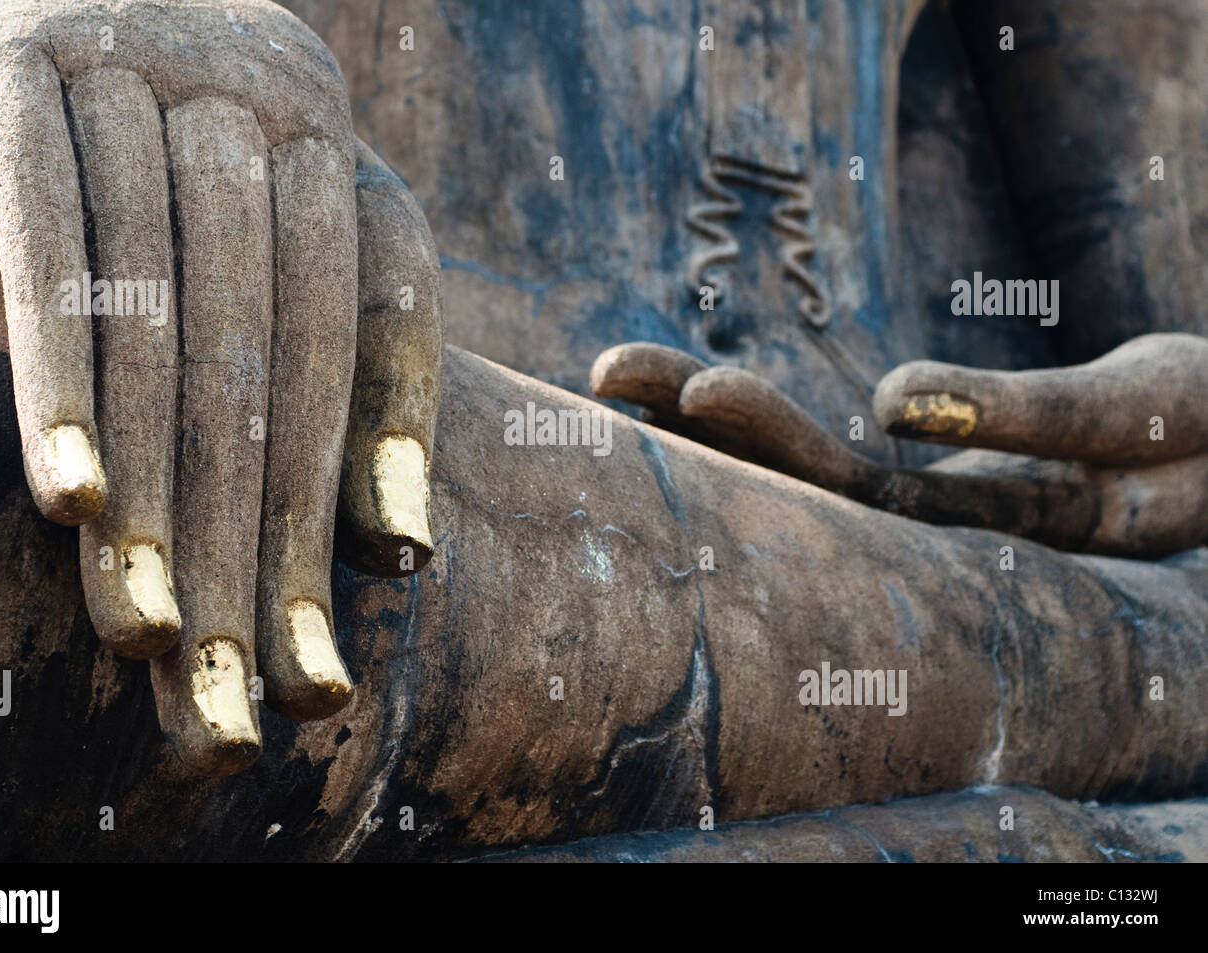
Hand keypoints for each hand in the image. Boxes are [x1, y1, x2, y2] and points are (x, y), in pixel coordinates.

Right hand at [0, 0, 442, 774]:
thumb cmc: (152, 139)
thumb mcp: (270, 253)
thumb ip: (355, 381)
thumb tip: (410, 551)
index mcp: (334, 154)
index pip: (352, 363)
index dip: (336, 518)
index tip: (315, 673)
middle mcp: (260, 103)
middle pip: (265, 359)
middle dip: (246, 538)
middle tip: (233, 695)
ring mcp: (142, 67)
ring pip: (164, 314)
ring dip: (158, 484)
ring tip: (152, 634)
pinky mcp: (16, 60)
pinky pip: (50, 233)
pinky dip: (61, 370)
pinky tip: (72, 498)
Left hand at [592, 334, 1207, 558]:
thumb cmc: (1202, 435)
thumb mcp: (1135, 421)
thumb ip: (1023, 415)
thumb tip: (888, 402)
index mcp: (983, 534)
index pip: (849, 499)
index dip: (766, 445)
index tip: (693, 390)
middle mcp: (933, 530)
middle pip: (791, 483)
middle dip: (697, 425)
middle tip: (605, 371)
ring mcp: (922, 501)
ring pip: (794, 468)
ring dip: (702, 426)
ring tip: (611, 376)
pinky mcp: (928, 468)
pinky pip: (823, 449)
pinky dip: (749, 424)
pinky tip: (679, 400)